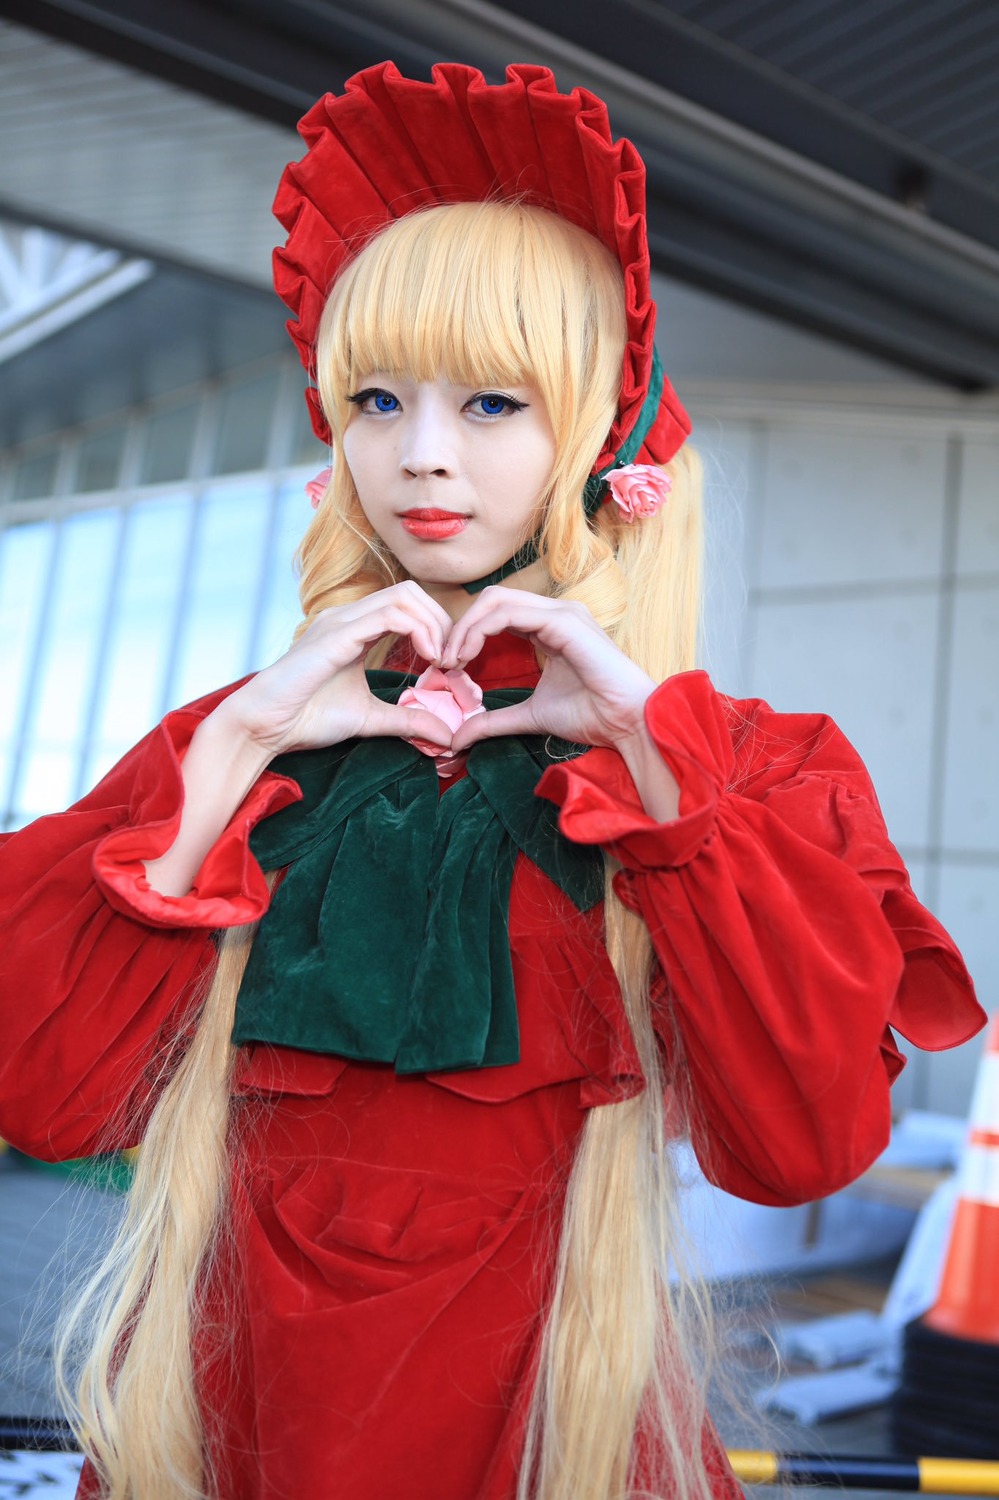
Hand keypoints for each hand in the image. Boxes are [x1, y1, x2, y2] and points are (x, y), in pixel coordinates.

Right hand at [221, 581, 455, 758]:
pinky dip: (419, 631)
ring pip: (403, 596)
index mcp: (354, 627)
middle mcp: (347, 616)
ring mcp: (340, 621)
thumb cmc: (306, 718)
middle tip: (450, 659)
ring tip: (440, 660)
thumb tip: (446, 734)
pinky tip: (428, 659)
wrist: (264, 726)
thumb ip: (407, 720)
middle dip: (441, 620)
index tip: (448, 664)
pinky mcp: (337, 635)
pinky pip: (389, 615)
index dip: (437, 627)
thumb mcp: (370, 718)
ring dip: (434, 625)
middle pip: (411, 591)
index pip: (407, 604)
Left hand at [444, 589, 679, 819]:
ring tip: (451, 659)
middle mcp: (555, 612)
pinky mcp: (564, 621)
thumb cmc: (592, 716)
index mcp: (549, 627)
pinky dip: (480, 630)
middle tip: (443, 660)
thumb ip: (494, 720)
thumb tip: (458, 737)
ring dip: (465, 627)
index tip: (449, 666)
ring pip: (496, 601)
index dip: (467, 634)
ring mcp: (561, 612)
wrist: (627, 723)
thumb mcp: (529, 716)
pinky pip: (509, 613)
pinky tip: (468, 655)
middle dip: (460, 626)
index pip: (497, 613)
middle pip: (492, 600)